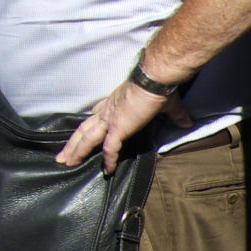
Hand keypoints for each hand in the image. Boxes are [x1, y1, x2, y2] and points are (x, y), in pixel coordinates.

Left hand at [58, 80, 193, 172]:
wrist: (156, 80)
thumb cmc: (159, 87)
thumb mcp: (168, 103)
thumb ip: (176, 114)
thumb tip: (188, 122)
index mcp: (117, 102)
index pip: (98, 113)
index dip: (92, 123)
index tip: (83, 132)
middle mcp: (109, 111)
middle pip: (85, 129)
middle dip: (73, 143)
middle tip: (62, 155)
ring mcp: (111, 119)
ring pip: (88, 139)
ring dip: (77, 151)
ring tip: (66, 163)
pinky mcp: (119, 128)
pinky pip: (110, 148)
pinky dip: (109, 160)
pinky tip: (107, 170)